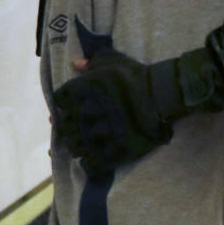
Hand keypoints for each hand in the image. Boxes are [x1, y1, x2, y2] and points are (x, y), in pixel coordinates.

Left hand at [51, 46, 186, 176]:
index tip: (72, 106)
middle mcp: (86, 114)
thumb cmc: (137, 75)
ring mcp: (98, 135)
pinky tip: (93, 159)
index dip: (65, 104)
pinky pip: (91, 165)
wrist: (163, 95)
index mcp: (82, 91)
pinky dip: (89, 164)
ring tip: (86, 143)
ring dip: (78, 145)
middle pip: (65, 126)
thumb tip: (76, 64)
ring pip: (75, 146)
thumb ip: (93, 62)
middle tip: (81, 126)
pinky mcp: (113, 152)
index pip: (60, 101)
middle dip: (70, 126)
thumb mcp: (113, 60)